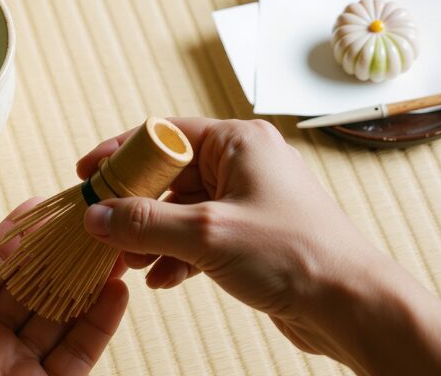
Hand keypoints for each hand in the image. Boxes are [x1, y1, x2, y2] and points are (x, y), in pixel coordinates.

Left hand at [0, 201, 128, 375]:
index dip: (16, 234)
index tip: (43, 203)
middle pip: (29, 284)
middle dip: (59, 251)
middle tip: (90, 218)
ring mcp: (15, 369)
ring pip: (58, 314)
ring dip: (85, 280)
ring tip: (111, 245)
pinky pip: (77, 355)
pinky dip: (99, 324)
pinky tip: (115, 291)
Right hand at [77, 118, 440, 374]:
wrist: (353, 306)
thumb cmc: (294, 255)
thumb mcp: (207, 234)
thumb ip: (145, 223)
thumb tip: (95, 216)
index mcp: (238, 142)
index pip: (163, 134)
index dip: (121, 154)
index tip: (87, 175)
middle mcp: (244, 164)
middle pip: (169, 174)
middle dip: (134, 205)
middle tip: (103, 228)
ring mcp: (250, 201)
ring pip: (182, 209)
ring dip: (153, 235)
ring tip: (130, 263)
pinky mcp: (253, 236)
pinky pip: (200, 236)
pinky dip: (177, 255)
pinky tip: (162, 279)